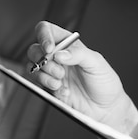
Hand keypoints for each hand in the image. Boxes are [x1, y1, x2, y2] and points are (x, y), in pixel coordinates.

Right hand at [27, 21, 137, 137]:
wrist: (105, 108)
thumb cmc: (105, 82)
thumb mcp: (97, 63)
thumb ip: (79, 54)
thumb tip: (60, 53)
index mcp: (70, 45)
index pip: (49, 31)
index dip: (44, 36)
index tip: (50, 49)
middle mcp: (59, 57)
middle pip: (35, 49)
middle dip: (44, 59)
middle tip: (59, 70)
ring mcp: (52, 72)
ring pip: (32, 66)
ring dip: (44, 74)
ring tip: (60, 81)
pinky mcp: (49, 87)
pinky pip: (37, 83)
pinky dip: (48, 86)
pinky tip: (64, 90)